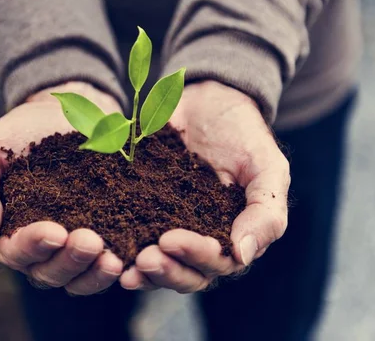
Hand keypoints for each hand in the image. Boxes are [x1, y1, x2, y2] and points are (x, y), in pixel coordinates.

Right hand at [0, 82, 124, 294]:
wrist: (60, 113)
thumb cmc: (14, 135)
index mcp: (4, 233)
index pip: (13, 252)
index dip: (32, 246)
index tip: (54, 231)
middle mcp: (38, 249)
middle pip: (48, 272)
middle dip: (69, 261)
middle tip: (90, 242)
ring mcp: (70, 246)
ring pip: (78, 278)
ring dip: (94, 272)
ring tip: (112, 259)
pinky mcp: (102, 236)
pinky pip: (105, 264)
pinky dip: (115, 267)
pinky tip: (128, 258)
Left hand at [120, 80, 289, 292]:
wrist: (208, 101)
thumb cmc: (244, 135)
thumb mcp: (267, 167)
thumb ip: (265, 212)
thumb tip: (243, 256)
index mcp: (233, 236)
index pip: (218, 262)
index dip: (195, 256)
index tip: (170, 239)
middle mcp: (202, 239)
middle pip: (187, 274)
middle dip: (166, 271)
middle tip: (144, 258)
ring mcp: (171, 227)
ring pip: (160, 265)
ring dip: (143, 271)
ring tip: (122, 266)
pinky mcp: (144, 212)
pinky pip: (133, 237)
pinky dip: (122, 249)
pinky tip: (107, 249)